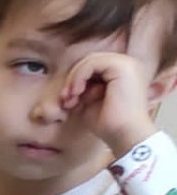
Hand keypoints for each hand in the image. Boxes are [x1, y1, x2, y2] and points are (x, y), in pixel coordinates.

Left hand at [61, 12, 161, 157]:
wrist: (124, 134)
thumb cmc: (109, 124)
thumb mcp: (90, 102)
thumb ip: (83, 89)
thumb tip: (69, 85)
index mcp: (124, 72)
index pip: (94, 67)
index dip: (77, 80)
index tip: (67, 100)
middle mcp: (129, 64)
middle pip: (91, 61)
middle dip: (73, 79)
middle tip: (65, 99)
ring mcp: (127, 64)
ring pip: (91, 60)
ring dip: (74, 79)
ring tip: (69, 98)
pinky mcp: (122, 67)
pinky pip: (93, 63)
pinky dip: (79, 77)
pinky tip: (76, 93)